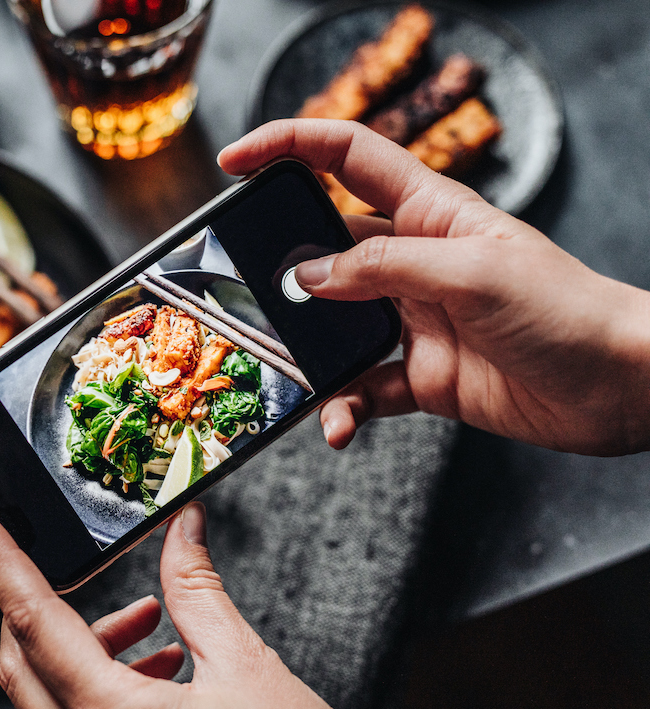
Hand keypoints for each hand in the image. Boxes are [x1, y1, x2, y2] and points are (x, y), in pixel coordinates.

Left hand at [0, 501, 402, 708]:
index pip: (32, 620)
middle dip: (31, 605)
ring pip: (50, 702)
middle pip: (21, 665)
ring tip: (145, 621)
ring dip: (80, 649)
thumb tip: (181, 529)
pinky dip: (102, 689)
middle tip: (61, 566)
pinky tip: (160, 670)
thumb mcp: (249, 667)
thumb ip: (198, 590)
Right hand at [219, 119, 649, 456]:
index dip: (288, 146)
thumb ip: (382, 270)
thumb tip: (307, 277)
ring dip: (306, 352)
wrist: (619, 387)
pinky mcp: (419, 376)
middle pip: (324, 249)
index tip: (235, 164)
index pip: (347, 158)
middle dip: (280, 269)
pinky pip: (360, 388)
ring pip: (333, 327)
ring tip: (285, 370)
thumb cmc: (565, 310)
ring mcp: (412, 320)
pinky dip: (341, 407)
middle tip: (241, 292)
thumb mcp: (469, 273)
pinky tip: (338, 424)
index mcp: (428, 213)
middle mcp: (412, 262)